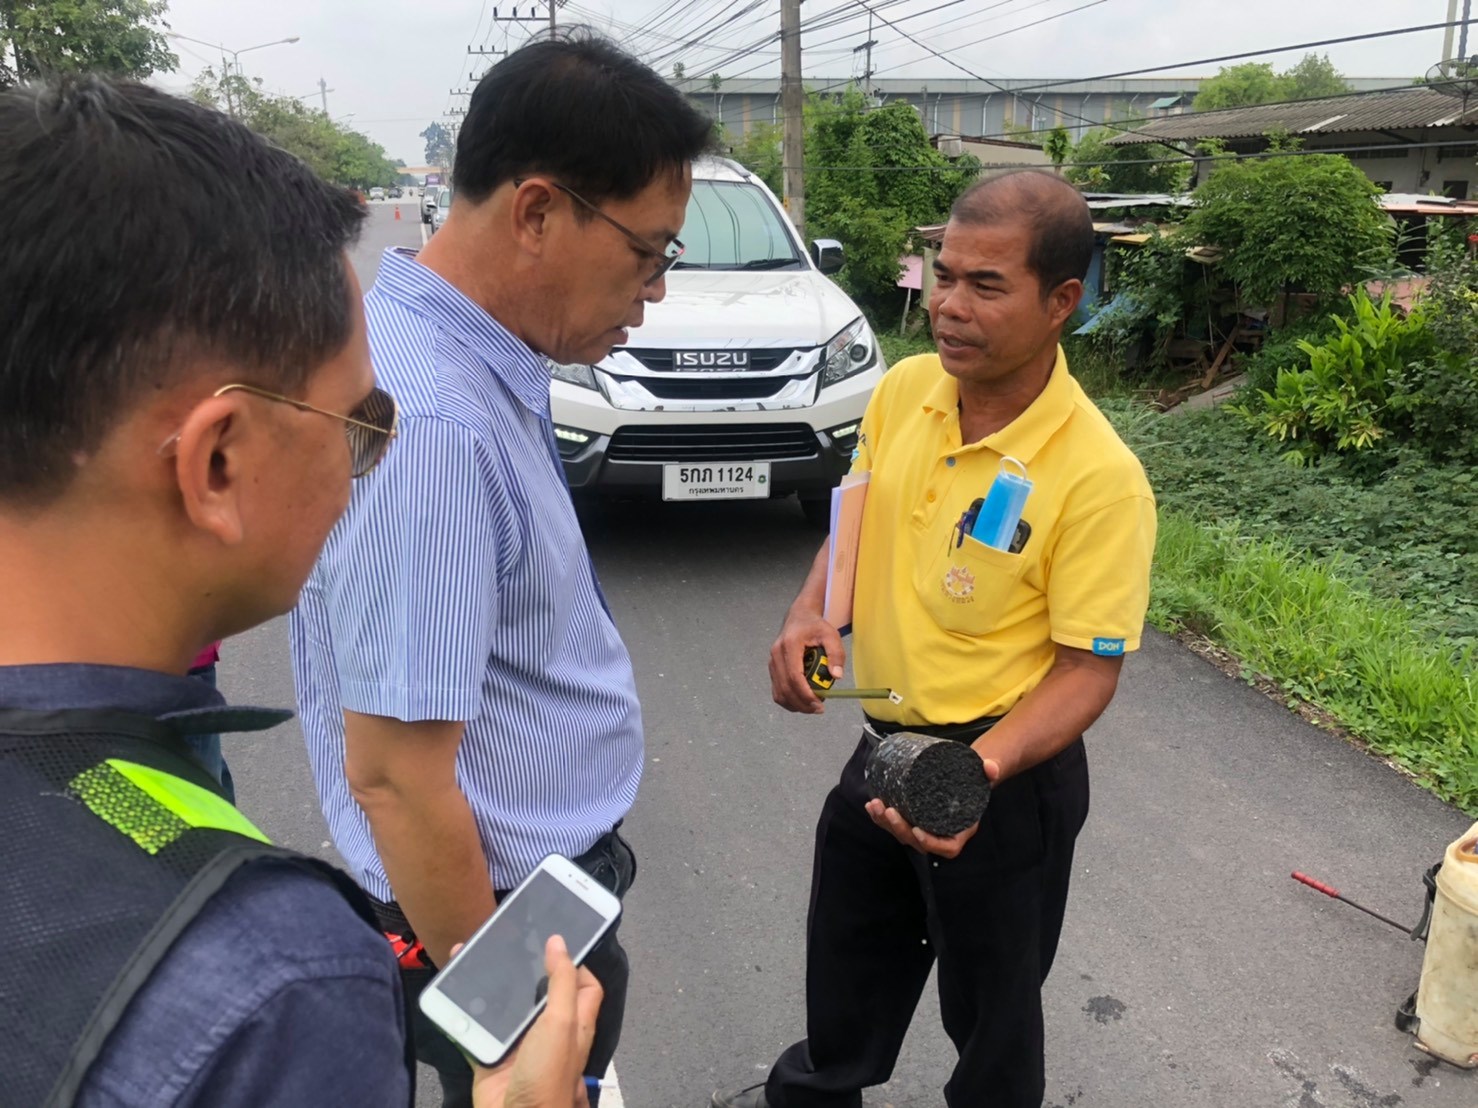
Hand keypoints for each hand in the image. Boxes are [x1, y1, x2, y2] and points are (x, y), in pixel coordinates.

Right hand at [470, 935, 603, 1107]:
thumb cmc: (548, 1074)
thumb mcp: (562, 1022)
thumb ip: (561, 982)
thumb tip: (559, 942)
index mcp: (574, 1024)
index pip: (583, 986)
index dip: (574, 964)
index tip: (553, 943)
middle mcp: (548, 1032)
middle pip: (539, 993)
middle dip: (524, 970)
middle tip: (505, 944)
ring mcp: (519, 1045)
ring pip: (505, 1009)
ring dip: (490, 989)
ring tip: (475, 960)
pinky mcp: (491, 1056)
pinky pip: (475, 1030)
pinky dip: (464, 1014)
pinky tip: (454, 993)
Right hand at [769, 608, 844, 714]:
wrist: (798, 617)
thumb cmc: (815, 626)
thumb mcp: (831, 635)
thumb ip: (836, 654)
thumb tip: (837, 676)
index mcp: (790, 645)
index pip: (794, 677)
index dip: (806, 694)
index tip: (819, 704)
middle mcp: (776, 654)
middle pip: (785, 688)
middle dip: (802, 704)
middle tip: (818, 709)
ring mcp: (772, 662)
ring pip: (778, 692)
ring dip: (795, 705)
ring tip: (812, 707)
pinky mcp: (772, 668)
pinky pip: (777, 691)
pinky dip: (788, 701)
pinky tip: (802, 703)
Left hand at [863, 754, 1000, 858]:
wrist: (965, 777)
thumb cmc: (975, 780)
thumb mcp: (984, 775)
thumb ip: (990, 771)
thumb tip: (990, 767)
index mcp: (959, 831)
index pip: (946, 848)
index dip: (930, 843)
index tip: (917, 830)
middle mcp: (941, 834)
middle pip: (917, 842)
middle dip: (900, 829)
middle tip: (890, 811)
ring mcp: (925, 829)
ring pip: (902, 835)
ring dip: (886, 823)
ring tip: (875, 806)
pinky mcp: (913, 819)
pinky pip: (895, 824)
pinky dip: (882, 817)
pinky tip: (872, 804)